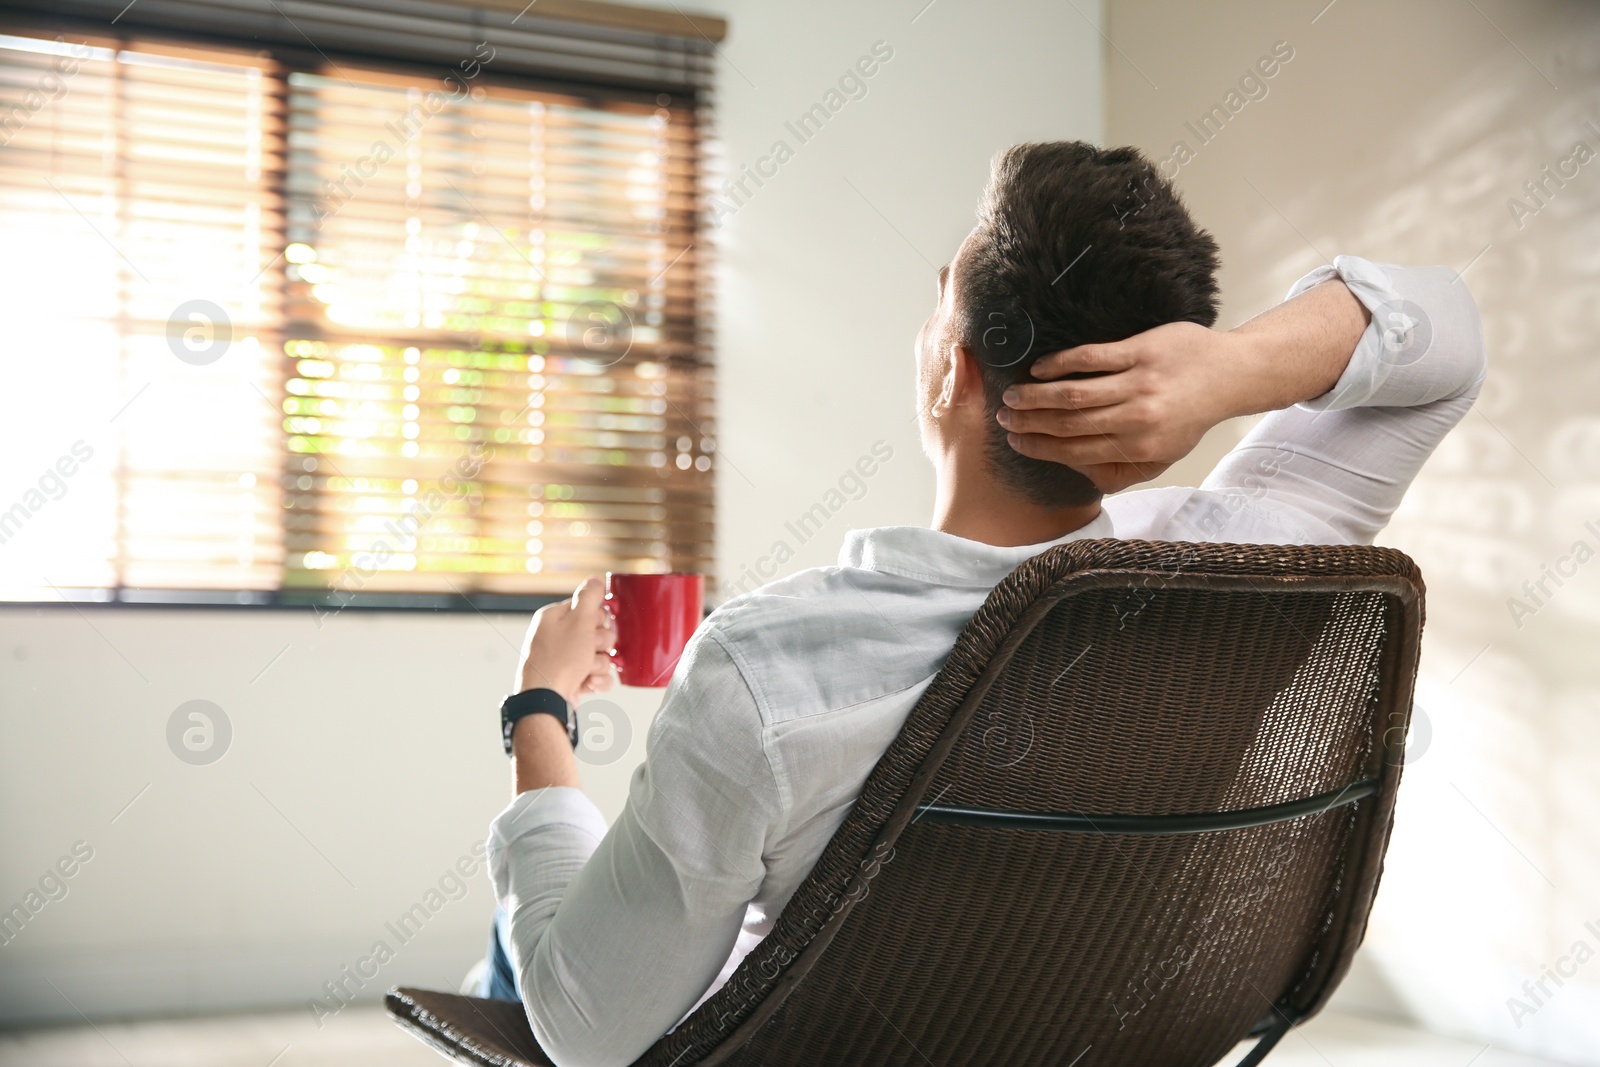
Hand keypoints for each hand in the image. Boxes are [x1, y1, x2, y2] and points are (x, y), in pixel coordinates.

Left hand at [516, 577, 614, 704]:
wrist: (547, 700)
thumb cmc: (559, 660)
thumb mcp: (579, 621)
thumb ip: (590, 597)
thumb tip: (595, 580)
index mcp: (555, 618)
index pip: (588, 608)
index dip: (598, 618)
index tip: (595, 625)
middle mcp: (557, 637)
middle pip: (597, 632)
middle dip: (600, 643)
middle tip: (590, 648)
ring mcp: (564, 660)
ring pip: (599, 655)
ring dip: (598, 664)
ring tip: (585, 670)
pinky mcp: (571, 679)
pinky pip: (596, 675)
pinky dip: (596, 681)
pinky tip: (588, 683)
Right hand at [996, 322, 1255, 493]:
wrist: (1229, 375)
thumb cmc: (1190, 417)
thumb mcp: (1162, 457)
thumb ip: (1122, 468)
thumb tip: (1081, 473)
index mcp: (1139, 449)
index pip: (1076, 450)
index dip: (1040, 447)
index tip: (1016, 442)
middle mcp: (1136, 419)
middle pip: (1069, 423)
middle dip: (1030, 423)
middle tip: (1004, 419)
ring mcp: (1138, 383)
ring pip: (1074, 393)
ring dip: (1037, 395)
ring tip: (1013, 395)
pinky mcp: (1139, 351)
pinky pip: (1091, 358)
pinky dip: (1060, 363)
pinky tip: (1040, 368)